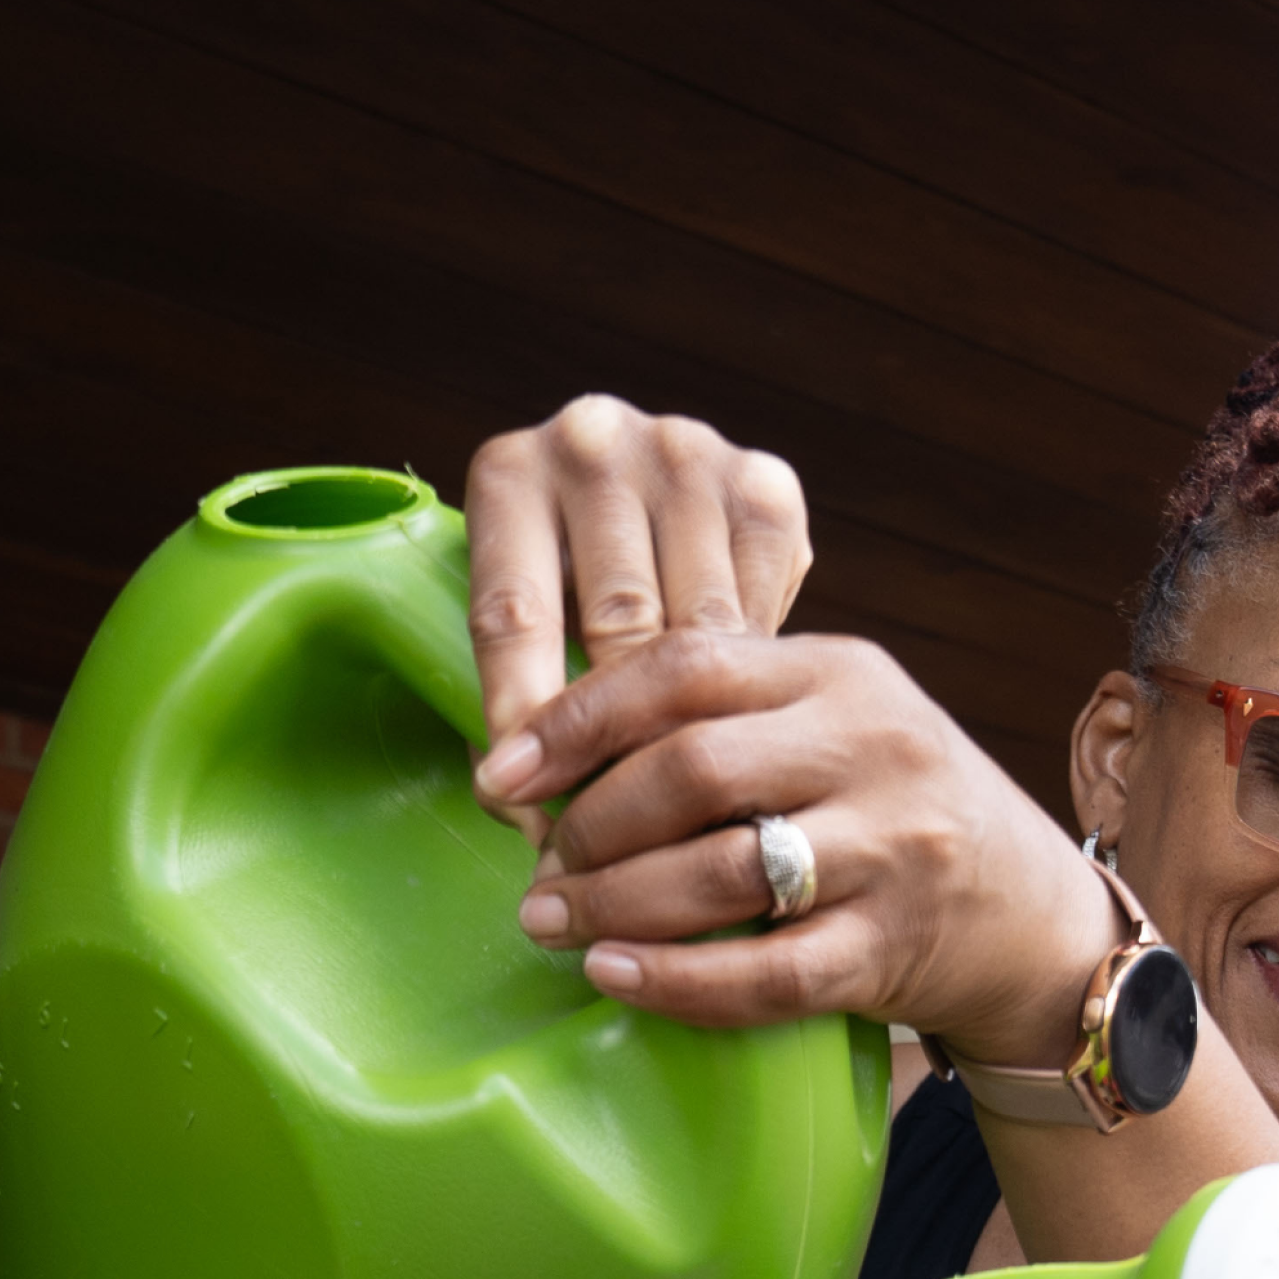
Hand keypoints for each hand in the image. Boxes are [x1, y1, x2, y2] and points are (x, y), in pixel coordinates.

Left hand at [462, 400, 810, 841]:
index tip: (524, 804)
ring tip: (677, 820)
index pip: (512, 614)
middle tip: (609, 835)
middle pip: (614, 624)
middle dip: (611, 744)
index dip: (520, 720)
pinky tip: (734, 730)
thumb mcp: (526, 630)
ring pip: (699, 632)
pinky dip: (746, 686)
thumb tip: (531, 818)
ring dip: (689, 731)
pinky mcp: (767, 488)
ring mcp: (691, 456)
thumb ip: (517, 701)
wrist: (654, 501)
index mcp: (511, 475)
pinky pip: (761, 620)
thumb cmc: (563, 598)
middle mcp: (597, 443)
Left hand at [472, 626, 1119, 1061]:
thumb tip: (555, 749)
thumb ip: (727, 717)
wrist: (1032, 918)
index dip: (575, 722)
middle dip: (589, 824)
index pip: (684, 670)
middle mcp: (874, 746)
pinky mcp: (892, 948)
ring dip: (613, 903)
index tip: (501, 774)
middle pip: (693, 770)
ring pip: (721, 871)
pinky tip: (612, 975)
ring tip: (550, 922)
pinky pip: (766, 974)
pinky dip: (675, 979)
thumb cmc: (895, 813)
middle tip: (537, 868)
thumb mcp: (835, 725)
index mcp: (840, 672)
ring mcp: (892, 849)